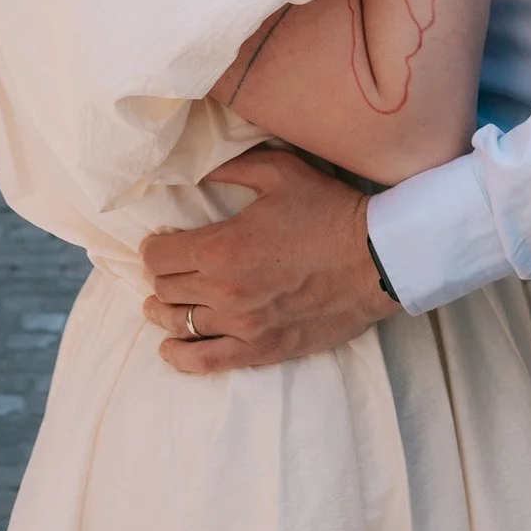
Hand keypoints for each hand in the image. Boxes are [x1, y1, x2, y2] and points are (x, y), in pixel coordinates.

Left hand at [140, 148, 396, 372]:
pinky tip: (170, 348)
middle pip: (165, 290)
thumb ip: (232, 169)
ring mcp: (242, 326)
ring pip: (179, 325)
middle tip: (168, 269)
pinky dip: (181, 357)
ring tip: (162, 306)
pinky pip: (206, 362)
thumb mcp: (279, 172)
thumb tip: (199, 173)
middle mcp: (224, 291)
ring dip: (164, 313)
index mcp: (222, 247)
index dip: (153, 248)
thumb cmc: (328, 211)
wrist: (377, 259)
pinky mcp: (263, 350)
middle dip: (161, 277)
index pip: (158, 256)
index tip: (160, 243)